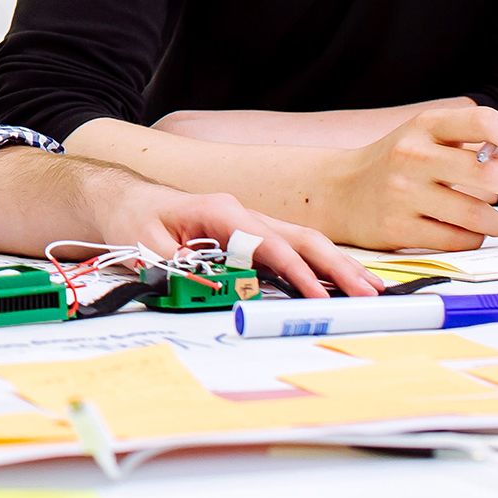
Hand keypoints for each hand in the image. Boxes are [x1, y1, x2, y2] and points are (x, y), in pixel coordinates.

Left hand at [72, 162, 381, 298]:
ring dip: (338, 265)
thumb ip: (182, 271)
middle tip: (368, 294)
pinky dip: (321, 264)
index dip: (295, 272)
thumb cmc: (136, 220)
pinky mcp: (252, 235)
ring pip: (304, 241)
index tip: (318, 297)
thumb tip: (220, 291)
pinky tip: (343, 281)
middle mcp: (244, 214)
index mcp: (221, 211)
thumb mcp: (148, 248)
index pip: (269, 244)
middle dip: (337, 267)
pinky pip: (293, 248)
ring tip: (371, 289)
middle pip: (302, 238)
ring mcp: (251, 222)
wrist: (126, 200)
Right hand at [325, 105, 497, 250]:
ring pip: (478, 215)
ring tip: (497, 220)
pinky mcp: (398, 229)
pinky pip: (458, 240)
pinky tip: (467, 231)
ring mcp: (403, 194)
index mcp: (424, 127)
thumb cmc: (395, 164)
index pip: (482, 121)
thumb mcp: (428, 139)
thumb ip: (475, 145)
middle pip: (488, 173)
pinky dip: (474, 238)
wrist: (338, 191)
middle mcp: (412, 156)